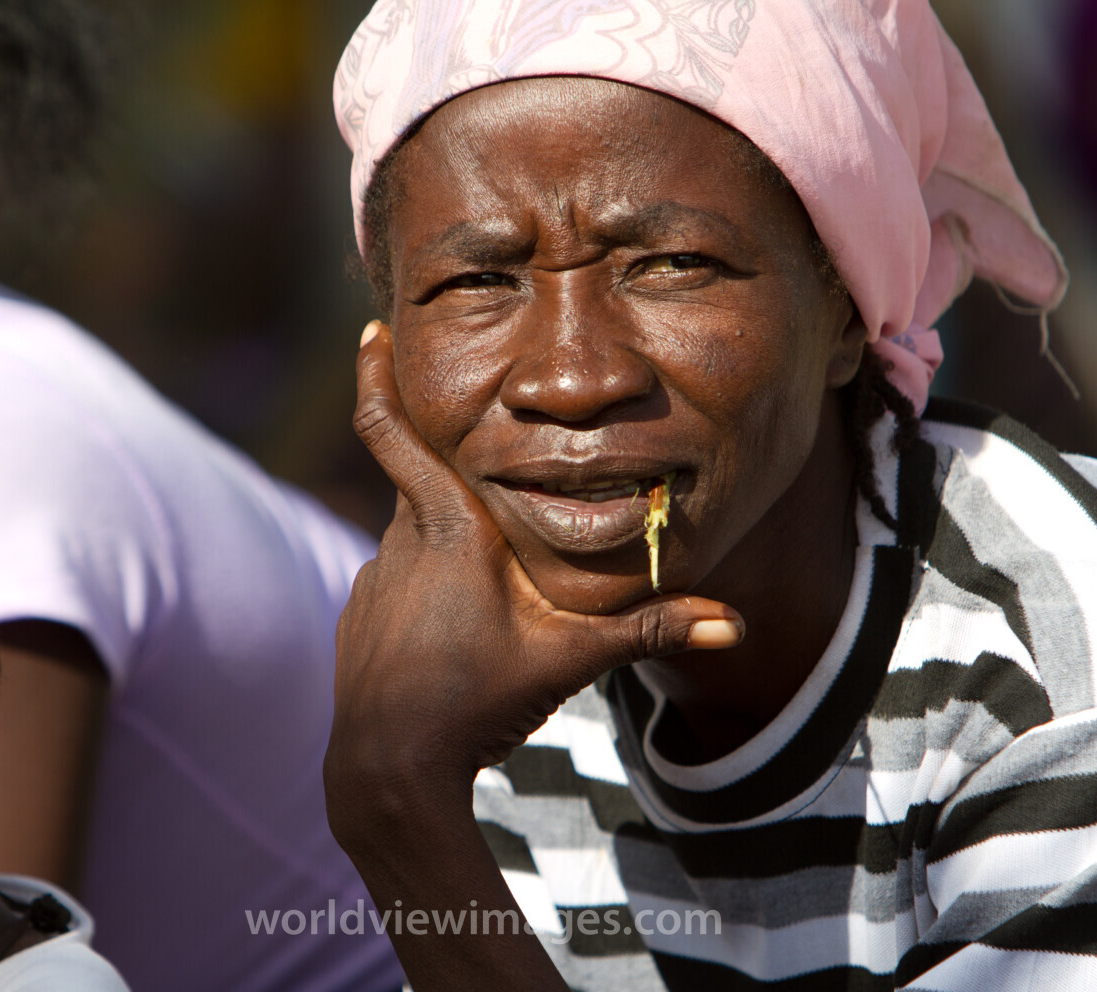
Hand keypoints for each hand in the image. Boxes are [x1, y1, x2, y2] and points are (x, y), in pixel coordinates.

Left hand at [327, 321, 742, 825]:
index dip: (374, 372)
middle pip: (430, 484)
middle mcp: (398, 540)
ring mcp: (372, 581)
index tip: (369, 327)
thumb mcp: (570, 658)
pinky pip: (398, 582)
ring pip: (416, 537)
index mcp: (447, 526)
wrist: (389, 770)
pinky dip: (427, 589)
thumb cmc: (477, 699)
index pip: (392, 428)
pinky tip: (456, 631)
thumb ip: (649, 631)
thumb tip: (736, 625)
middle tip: (501, 469)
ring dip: (451, 543)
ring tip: (487, 581)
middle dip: (462, 473)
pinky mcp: (359, 620)